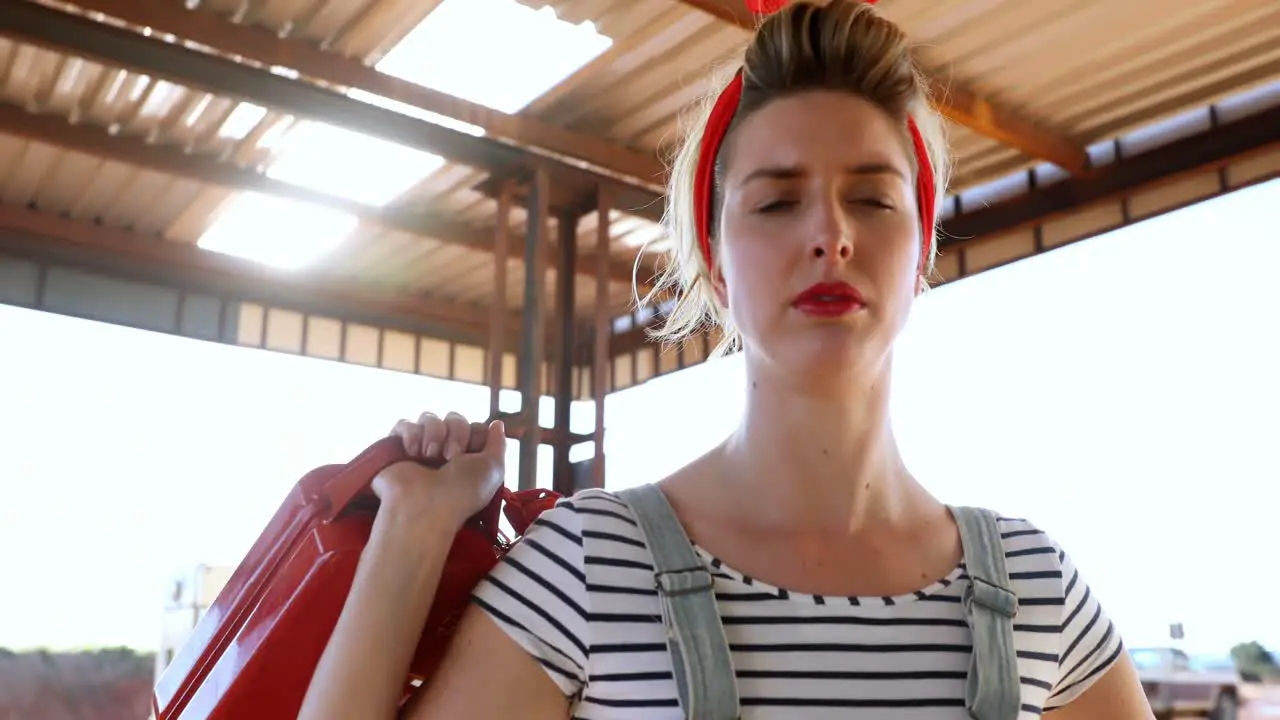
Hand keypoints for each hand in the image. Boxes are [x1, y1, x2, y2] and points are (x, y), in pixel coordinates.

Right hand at [375, 411, 506, 533]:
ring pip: (430, 417)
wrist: (423, 506)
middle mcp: (444, 452)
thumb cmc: (462, 492)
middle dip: (456, 433)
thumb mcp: (492, 469)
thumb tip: (497, 424)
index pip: (474, 427)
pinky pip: (404, 423)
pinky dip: (411, 433)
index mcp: (467, 458)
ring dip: (434, 433)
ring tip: (430, 455)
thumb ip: (498, 444)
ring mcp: (420, 449)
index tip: (471, 454)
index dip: (475, 435)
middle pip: (454, 418)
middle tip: (451, 457)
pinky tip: (413, 452)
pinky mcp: (396, 447)